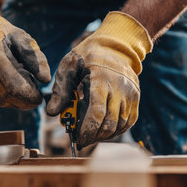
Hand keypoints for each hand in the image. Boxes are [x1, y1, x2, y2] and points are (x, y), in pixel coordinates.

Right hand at [0, 0, 50, 108]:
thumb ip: (35, 58)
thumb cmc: (1, 34)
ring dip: (11, 101)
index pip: (15, 87)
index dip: (30, 96)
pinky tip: (4, 87)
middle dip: (23, 101)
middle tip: (33, 99)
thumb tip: (46, 79)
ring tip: (21, 93)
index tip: (39, 97)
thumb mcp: (21, 38)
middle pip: (6, 97)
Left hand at [47, 12, 151, 147]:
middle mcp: (119, 88)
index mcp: (100, 80)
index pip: (97, 113)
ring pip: (120, 125)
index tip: (77, 139)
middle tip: (81, 140)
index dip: (87, 131)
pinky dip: (117, 130)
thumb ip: (60, 90)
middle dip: (93, 136)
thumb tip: (51, 112)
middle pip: (109, 123)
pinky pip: (129, 121)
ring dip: (104, 135)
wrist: (114, 45)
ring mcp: (130, 93)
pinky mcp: (135, 97)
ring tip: (91, 135)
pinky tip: (105, 131)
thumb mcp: (68, 67)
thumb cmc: (87, 56)